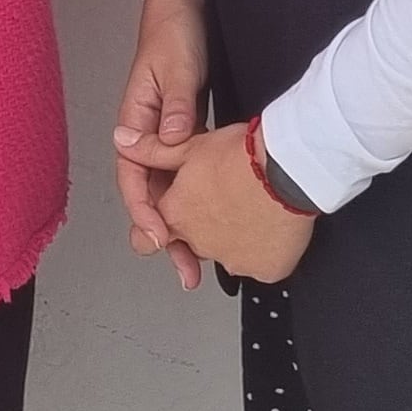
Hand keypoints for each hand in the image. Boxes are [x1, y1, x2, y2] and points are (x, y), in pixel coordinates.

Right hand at [114, 0, 212, 287]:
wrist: (182, 8)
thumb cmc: (172, 33)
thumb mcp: (176, 67)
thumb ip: (177, 106)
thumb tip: (177, 141)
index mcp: (135, 122)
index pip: (132, 178)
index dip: (145, 212)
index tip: (161, 238)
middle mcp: (147, 136)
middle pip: (150, 196)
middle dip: (164, 237)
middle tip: (184, 271)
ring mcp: (166, 138)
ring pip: (169, 192)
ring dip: (181, 228)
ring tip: (197, 264)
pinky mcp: (185, 136)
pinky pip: (186, 178)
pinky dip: (194, 204)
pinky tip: (209, 225)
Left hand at [116, 118, 316, 284]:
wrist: (289, 167)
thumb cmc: (243, 155)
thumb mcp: (190, 146)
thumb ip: (151, 150)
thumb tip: (122, 141)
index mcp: (177, 216)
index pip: (147, 239)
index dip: (154, 232)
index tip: (164, 230)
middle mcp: (201, 243)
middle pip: (193, 244)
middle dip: (203, 227)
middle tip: (224, 200)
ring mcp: (234, 260)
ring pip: (227, 254)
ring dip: (234, 237)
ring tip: (251, 206)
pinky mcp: (265, 269)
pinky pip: (260, 264)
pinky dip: (265, 250)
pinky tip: (270, 225)